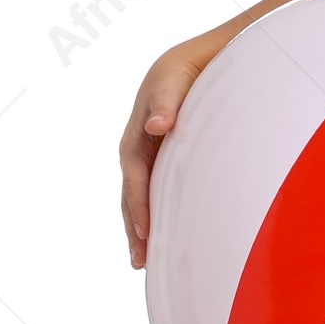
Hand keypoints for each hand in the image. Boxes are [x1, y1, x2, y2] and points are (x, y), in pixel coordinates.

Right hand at [119, 41, 208, 268]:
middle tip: (140, 262)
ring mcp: (150, 157)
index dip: (138, 205)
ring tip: (143, 262)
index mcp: (136, 136)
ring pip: (141, 199)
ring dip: (140, 229)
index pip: (134, 177)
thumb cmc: (183, 71)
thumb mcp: (173, 81)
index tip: (145, 232)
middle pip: (131, 195)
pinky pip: (155, 193)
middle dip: (134, 229)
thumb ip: (166, 103)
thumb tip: (157, 125)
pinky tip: (162, 237)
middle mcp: (138, 150)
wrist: (193, 61)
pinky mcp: (164, 162)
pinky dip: (155, 216)